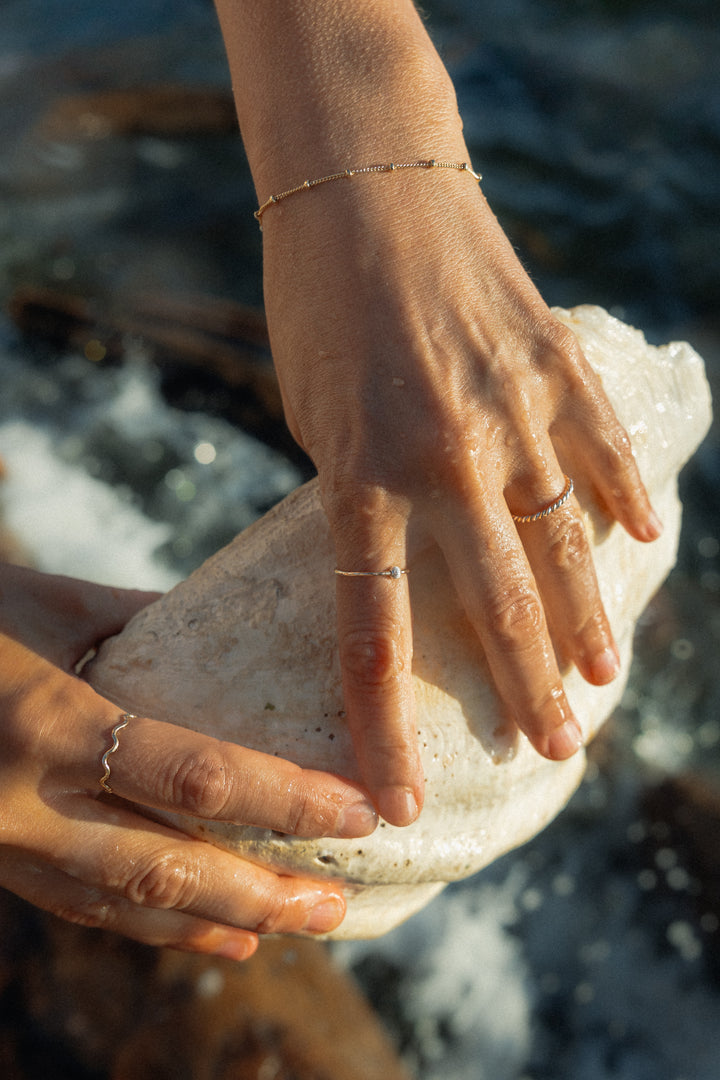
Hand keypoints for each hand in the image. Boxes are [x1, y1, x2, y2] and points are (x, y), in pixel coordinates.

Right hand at [0, 566, 377, 957]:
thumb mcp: (46, 603)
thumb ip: (134, 621)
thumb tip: (217, 628)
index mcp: (50, 722)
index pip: (196, 779)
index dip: (286, 804)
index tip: (360, 813)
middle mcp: (26, 800)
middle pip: (168, 869)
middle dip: (262, 897)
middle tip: (336, 905)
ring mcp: (3, 843)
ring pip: (124, 905)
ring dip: (215, 924)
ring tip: (289, 930)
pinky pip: (80, 905)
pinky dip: (151, 927)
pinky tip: (209, 935)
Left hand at [260, 165, 660, 825]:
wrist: (367, 180)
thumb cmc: (317, 302)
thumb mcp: (311, 412)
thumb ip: (360, 489)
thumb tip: (402, 550)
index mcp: (358, 474)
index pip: (371, 632)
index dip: (384, 728)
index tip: (399, 800)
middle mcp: (442, 455)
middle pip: (493, 606)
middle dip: (523, 691)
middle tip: (552, 752)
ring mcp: (509, 409)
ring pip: (562, 540)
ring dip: (584, 615)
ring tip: (601, 674)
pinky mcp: (553, 363)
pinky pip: (600, 446)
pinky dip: (622, 495)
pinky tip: (640, 539)